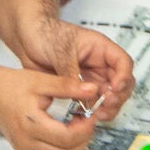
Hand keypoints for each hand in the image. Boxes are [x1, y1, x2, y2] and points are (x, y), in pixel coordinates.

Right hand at [0, 65, 104, 149]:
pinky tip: (64, 139)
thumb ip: (68, 86)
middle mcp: (27, 144)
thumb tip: (93, 89)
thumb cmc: (15, 87)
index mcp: (31, 124)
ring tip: (74, 129)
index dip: (85, 129)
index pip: (67, 138)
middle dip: (83, 140)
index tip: (90, 115)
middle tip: (83, 121)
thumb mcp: (42, 81)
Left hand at [5, 18, 134, 123]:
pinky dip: (93, 111)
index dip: (123, 76)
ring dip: (107, 107)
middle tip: (107, 104)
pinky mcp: (78, 89)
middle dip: (118, 96)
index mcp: (100, 48)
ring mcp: (89, 78)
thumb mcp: (60, 51)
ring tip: (98, 114)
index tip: (115, 88)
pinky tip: (88, 116)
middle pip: (121, 83)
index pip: (122, 62)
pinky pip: (91, 102)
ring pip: (108, 96)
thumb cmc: (45, 33)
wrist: (26, 39)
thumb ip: (73, 72)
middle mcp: (98, 64)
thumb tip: (86, 91)